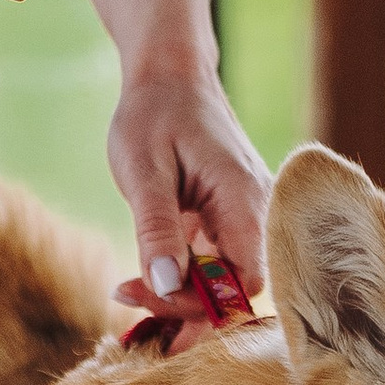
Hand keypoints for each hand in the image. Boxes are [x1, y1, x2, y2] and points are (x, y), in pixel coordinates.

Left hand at [105, 66, 272, 341]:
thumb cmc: (155, 113)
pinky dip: (183, 278)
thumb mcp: (143, 170)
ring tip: (128, 292)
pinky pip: (215, 263)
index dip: (203, 304)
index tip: (146, 291)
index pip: (245, 280)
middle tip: (127, 298)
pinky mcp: (228, 220)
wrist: (169, 75)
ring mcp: (246, 218)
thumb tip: (166, 284)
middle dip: (186, 308)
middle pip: (238, 289)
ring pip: (225, 280)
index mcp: (245, 200)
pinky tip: (144, 279)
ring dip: (180, 296)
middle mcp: (258, 214)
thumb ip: (156, 228)